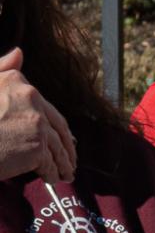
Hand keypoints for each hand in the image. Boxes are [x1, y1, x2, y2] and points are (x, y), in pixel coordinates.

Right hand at [0, 49, 76, 183]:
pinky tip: (52, 179)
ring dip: (63, 162)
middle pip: (58, 127)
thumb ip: (2, 70)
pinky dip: (53, 173)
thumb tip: (20, 53)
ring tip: (65, 173)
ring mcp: (36, 123)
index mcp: (17, 83)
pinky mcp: (37, 147)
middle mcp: (31, 98)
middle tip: (70, 160)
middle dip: (66, 146)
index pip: (45, 107)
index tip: (65, 138)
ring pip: (57, 147)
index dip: (56, 125)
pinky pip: (50, 164)